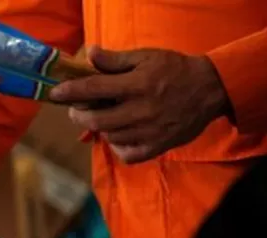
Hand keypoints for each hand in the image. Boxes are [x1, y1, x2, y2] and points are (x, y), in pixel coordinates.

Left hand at [49, 46, 229, 163]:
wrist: (210, 89)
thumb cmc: (175, 70)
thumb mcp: (147, 57)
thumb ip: (116, 60)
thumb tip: (90, 54)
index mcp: (137, 84)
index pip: (94, 89)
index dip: (70, 92)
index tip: (56, 93)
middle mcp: (141, 110)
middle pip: (96, 119)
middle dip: (79, 115)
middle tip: (76, 110)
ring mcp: (150, 131)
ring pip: (110, 136)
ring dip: (100, 128)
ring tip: (102, 118)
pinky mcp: (158, 147)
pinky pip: (127, 155)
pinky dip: (117, 148)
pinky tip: (118, 136)